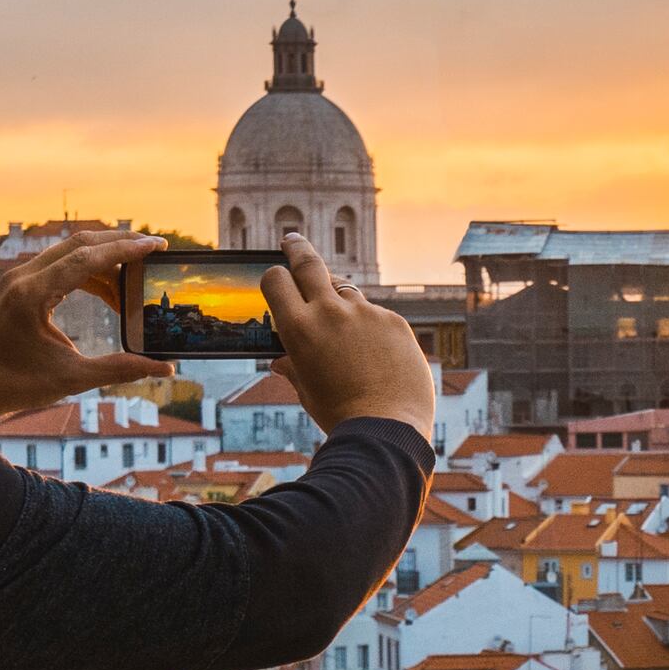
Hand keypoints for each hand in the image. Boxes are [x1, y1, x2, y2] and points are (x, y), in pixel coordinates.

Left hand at [0, 232, 168, 428]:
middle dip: (120, 244)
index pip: (87, 258)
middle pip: (80, 244)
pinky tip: (108, 293)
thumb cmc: (16, 385)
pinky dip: (87, 273)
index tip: (157, 245)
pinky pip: (59, 267)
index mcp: (32, 294)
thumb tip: (165, 369)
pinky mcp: (18, 286)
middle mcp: (22, 277)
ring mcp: (18, 279)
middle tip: (155, 248)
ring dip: (104, 261)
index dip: (126, 250)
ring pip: (70, 253)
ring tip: (133, 282)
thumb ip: (121, 369)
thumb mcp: (73, 379)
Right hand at [266, 241, 437, 434]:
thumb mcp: (307, 391)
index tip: (277, 275)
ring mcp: (365, 313)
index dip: (274, 277)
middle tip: (292, 240)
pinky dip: (370, 328)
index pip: (276, 280)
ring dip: (339, 301)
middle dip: (297, 248)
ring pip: (346, 291)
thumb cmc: (340, 414)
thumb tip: (280, 360)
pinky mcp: (394, 320)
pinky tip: (375, 356)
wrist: (387, 429)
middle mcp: (330, 311)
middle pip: (309, 263)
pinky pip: (375, 315)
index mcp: (299, 328)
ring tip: (343, 331)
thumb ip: (293, 367)